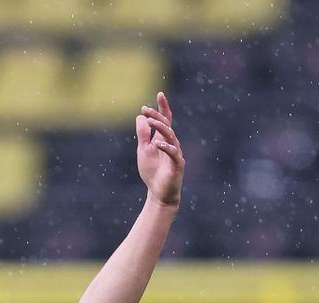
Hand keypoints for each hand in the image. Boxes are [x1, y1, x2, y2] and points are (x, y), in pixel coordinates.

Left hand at [136, 92, 185, 206]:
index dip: (163, 107)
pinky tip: (157, 143)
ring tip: (151, 121)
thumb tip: (141, 117)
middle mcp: (172, 143)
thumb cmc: (152, 172)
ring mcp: (176, 153)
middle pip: (167, 125)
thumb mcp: (143, 151)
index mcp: (163, 139)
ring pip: (171, 136)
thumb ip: (143, 135)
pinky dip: (165, 147)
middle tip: (146, 109)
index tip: (160, 93)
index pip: (165, 119)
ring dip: (161, 128)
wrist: (159, 193)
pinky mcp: (177, 164)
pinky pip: (173, 153)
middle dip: (157, 115)